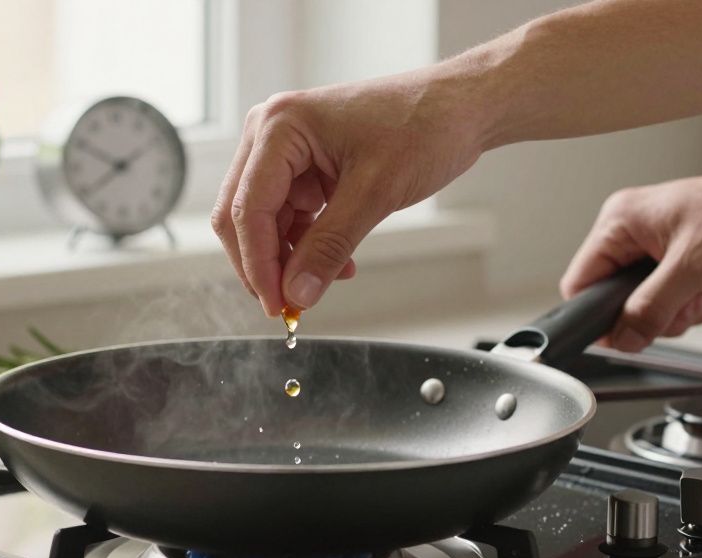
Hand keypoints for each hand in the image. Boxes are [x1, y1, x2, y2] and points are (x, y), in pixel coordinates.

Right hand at [211, 71, 486, 315]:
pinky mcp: (304, 165)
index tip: (279, 306)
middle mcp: (270, 133)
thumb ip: (329, 247)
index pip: (247, 209)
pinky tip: (339, 261)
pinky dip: (307, 243)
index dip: (258, 264)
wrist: (459, 107)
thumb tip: (298, 293)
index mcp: (279, 126)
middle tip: (290, 305)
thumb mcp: (375, 193)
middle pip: (242, 214)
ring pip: (264, 220)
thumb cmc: (423, 125)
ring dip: (290, 257)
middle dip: (265, 263)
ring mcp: (285, 148)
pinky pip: (290, 215)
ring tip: (327, 277)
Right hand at [560, 163, 701, 351]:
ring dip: (681, 308)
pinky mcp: (684, 258)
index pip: (582, 280)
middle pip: (618, 299)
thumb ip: (650, 309)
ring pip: (649, 304)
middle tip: (685, 300)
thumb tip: (622, 338)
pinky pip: (673, 299)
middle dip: (656, 311)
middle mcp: (636, 231)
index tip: (622, 333)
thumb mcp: (693, 270)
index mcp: (621, 220)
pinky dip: (696, 301)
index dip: (599, 314)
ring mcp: (660, 245)